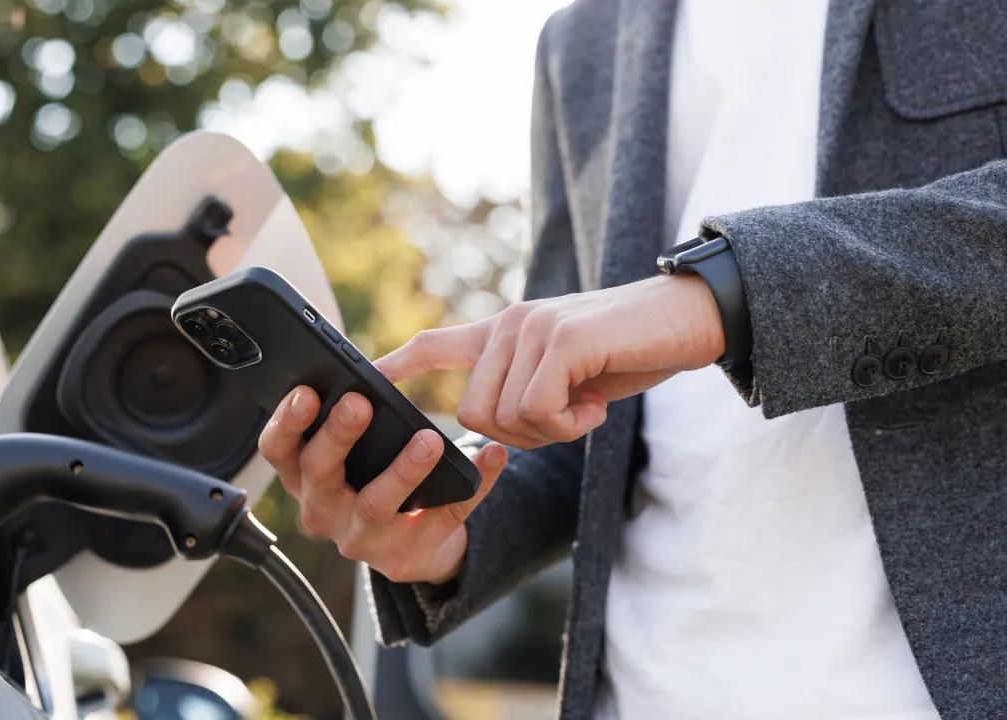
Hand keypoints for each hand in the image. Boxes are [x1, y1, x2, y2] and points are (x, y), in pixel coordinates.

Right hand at [258, 386, 507, 583]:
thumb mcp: (349, 454)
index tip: (307, 392)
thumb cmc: (375, 477)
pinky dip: (473, 486)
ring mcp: (361, 540)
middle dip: (338, 436)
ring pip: (376, 505)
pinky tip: (492, 455)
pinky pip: (443, 517)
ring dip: (404, 469)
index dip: (287, 421)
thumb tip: (368, 373)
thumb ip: (348, 418)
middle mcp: (322, 511)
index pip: (278, 450)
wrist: (413, 544)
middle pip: (321, 473)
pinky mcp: (404, 557)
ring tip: (430, 439)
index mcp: (303, 477)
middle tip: (360, 403)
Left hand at [375, 275, 724, 448]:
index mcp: (506, 332)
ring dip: (551, 430)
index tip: (366, 380)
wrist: (691, 317)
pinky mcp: (560, 340)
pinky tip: (596, 405)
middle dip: (519, 436)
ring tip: (586, 404)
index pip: (437, 345)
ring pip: (507, 417)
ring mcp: (532, 328)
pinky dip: (569, 424)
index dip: (399, 366)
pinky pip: (538, 410)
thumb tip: (494, 432)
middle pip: (476, 413)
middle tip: (567, 418)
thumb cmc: (632, 352)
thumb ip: (528, 392)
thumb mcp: (570, 377)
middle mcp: (510, 324)